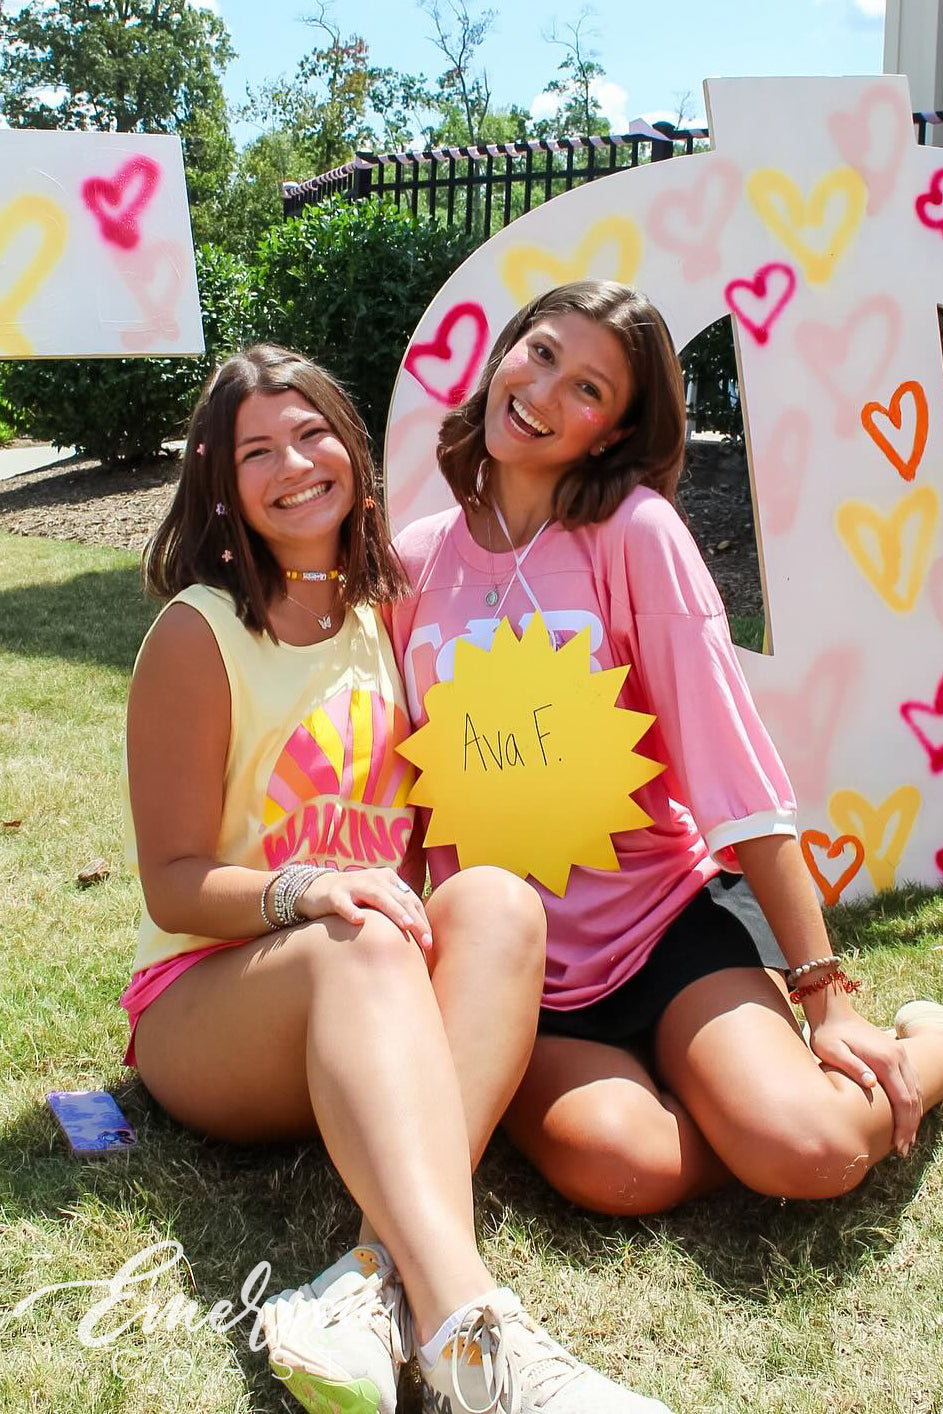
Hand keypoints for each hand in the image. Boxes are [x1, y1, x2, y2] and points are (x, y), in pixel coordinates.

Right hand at [297, 867, 432, 952]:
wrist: (316, 889)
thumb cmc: (354, 900)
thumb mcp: (377, 901)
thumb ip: (396, 911)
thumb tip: (420, 937)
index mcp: (388, 879)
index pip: (410, 900)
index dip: (422, 920)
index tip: (430, 944)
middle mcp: (374, 879)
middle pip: (400, 899)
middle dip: (415, 921)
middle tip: (426, 942)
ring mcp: (353, 885)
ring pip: (377, 897)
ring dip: (394, 911)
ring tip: (407, 926)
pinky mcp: (334, 894)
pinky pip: (343, 903)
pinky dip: (351, 911)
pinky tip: (359, 921)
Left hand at [809, 1004, 922, 1155]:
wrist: (833, 1012)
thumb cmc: (828, 1034)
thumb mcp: (832, 1051)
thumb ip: (851, 1067)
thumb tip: (871, 1084)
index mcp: (885, 1060)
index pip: (903, 1100)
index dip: (904, 1125)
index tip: (899, 1146)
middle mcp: (898, 1056)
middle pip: (913, 1098)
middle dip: (910, 1126)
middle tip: (903, 1150)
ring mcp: (900, 1053)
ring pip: (916, 1090)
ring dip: (913, 1115)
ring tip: (906, 1138)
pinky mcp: (897, 1053)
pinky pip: (912, 1081)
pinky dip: (913, 1101)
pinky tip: (906, 1114)